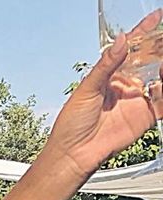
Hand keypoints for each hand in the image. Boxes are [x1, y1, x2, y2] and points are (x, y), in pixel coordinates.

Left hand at [45, 14, 162, 179]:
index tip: (156, 17)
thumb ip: (107, 65)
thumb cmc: (72, 124)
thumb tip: (122, 40)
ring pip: (160, 78)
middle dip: (160, 48)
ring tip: (161, 65)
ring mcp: (138, 100)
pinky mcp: (145, 117)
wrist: (74, 155)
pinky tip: (160, 86)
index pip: (132, 48)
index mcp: (112, 74)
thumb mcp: (87, 89)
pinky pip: (162, 102)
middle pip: (151, 60)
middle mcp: (127, 84)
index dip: (144, 32)